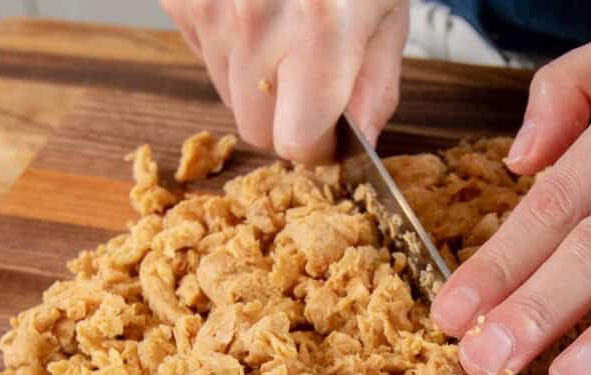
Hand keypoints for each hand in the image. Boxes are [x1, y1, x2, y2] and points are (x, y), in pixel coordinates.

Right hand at [162, 0, 407, 161]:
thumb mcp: (389, 12)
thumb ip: (375, 84)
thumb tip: (361, 139)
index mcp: (319, 28)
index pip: (293, 140)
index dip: (317, 143)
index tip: (330, 131)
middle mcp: (253, 19)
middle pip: (253, 126)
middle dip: (286, 115)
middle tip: (312, 73)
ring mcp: (207, 3)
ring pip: (225, 90)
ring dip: (256, 77)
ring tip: (286, 22)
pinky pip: (202, 49)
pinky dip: (228, 40)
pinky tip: (257, 2)